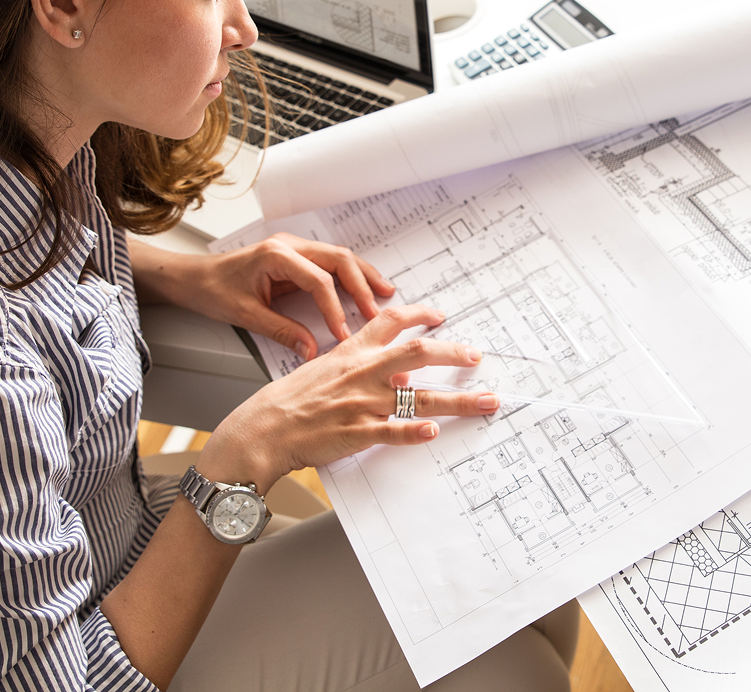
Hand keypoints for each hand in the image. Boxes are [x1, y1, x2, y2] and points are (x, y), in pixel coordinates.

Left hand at [129, 235, 394, 358]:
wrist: (191, 277)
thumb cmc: (211, 291)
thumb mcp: (246, 315)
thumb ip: (282, 332)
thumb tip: (312, 351)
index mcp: (276, 256)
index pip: (319, 281)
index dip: (335, 309)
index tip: (344, 333)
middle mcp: (289, 246)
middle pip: (339, 260)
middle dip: (361, 285)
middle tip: (377, 311)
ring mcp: (294, 248)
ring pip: (339, 257)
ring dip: (362, 276)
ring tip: (385, 294)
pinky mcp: (295, 256)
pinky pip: (329, 263)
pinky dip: (349, 276)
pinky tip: (363, 288)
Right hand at [196, 305, 499, 491]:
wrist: (263, 429)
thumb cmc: (288, 402)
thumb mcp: (322, 369)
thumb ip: (357, 365)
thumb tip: (393, 371)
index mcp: (352, 353)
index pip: (391, 322)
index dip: (420, 315)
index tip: (441, 315)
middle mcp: (363, 374)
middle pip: (419, 354)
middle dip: (455, 353)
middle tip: (478, 356)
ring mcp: (363, 404)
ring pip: (419, 398)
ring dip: (458, 400)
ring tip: (487, 401)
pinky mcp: (358, 433)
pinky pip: (392, 431)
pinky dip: (414, 433)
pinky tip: (433, 433)